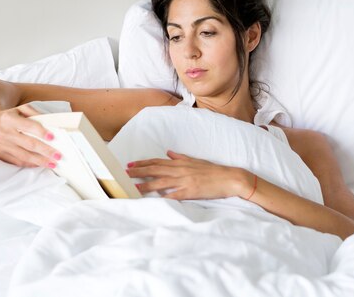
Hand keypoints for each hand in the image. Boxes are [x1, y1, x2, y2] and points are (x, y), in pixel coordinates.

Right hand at [0, 103, 60, 167]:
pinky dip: (30, 164)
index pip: (28, 126)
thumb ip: (36, 114)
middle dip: (45, 151)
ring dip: (40, 161)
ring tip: (53, 164)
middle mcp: (3, 132)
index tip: (53, 137)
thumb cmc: (11, 116)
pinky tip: (40, 164)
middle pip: (28, 144)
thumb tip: (52, 124)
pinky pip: (17, 161)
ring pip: (24, 155)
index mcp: (9, 119)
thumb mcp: (21, 109)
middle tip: (58, 156)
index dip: (41, 132)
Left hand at [126, 151, 252, 199]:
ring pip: (161, 182)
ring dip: (145, 184)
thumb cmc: (213, 170)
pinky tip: (153, 200)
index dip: (143, 163)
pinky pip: (173, 195)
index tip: (131, 164)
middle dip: (139, 171)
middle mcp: (180, 171)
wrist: (228, 178)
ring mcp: (185, 181)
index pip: (158, 162)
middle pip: (155, 170)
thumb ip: (180, 157)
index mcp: (181, 163)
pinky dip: (162, 197)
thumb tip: (168, 152)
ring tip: (132, 187)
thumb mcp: (196, 161)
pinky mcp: (190, 192)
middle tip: (125, 173)